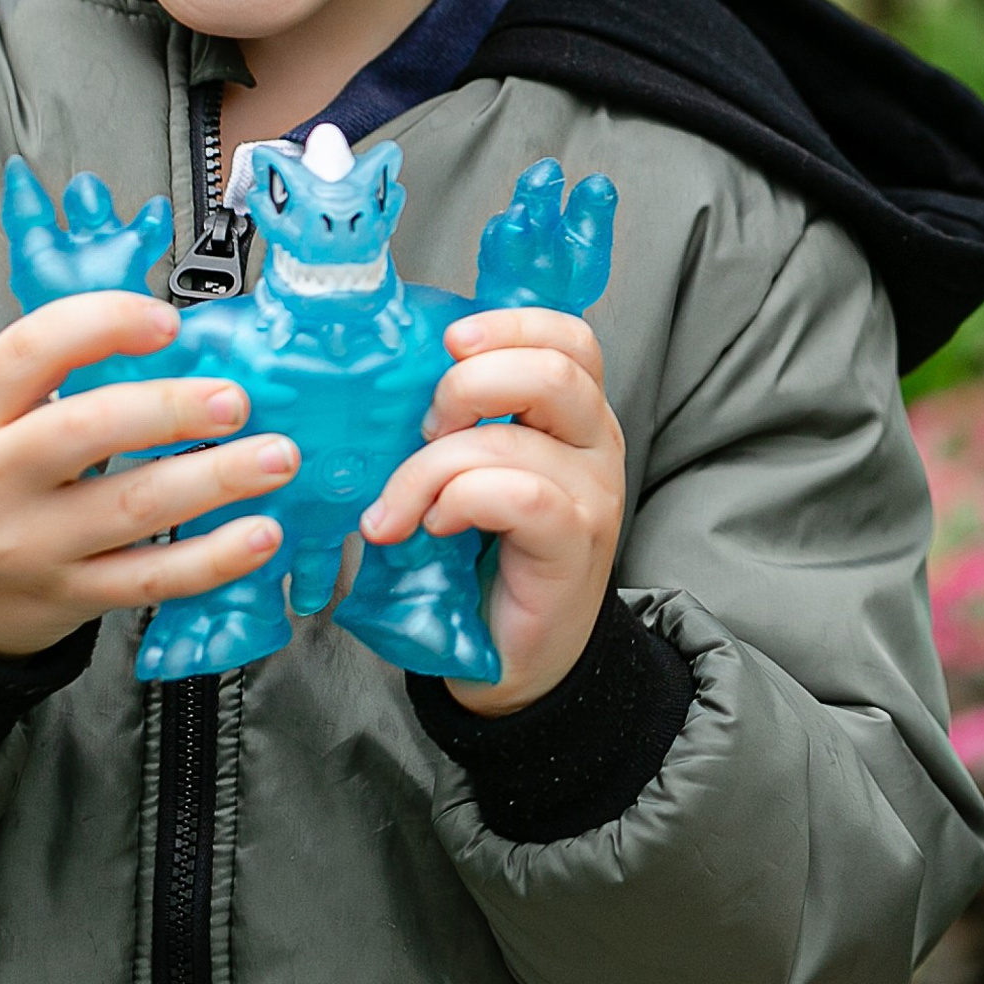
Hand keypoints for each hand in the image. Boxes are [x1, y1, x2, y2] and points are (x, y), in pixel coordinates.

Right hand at [0, 293, 295, 657]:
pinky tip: (260, 534)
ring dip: (216, 479)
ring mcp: (32, 542)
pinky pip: (152, 577)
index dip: (101, 325)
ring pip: (132, 505)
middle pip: (87, 429)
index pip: (29, 352)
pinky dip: (215, 558)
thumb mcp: (4, 422)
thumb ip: (73, 384)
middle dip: (172, 410)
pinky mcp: (71, 594)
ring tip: (276, 458)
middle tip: (236, 401)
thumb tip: (201, 351)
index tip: (168, 322)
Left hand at [360, 309, 626, 714]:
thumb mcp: (471, 472)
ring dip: (429, 470)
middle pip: (554, 370)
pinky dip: (457, 502)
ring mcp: (592, 493)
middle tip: (423, 428)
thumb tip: (387, 383)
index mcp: (573, 415)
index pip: (569, 337)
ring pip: (511, 440)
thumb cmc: (480, 561)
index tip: (450, 344)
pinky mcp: (573, 542)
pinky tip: (432, 528)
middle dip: (467, 386)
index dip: (511, 324)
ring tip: (398, 512)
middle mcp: (595, 443)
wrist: (512, 658)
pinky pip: (514, 496)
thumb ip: (457, 424)